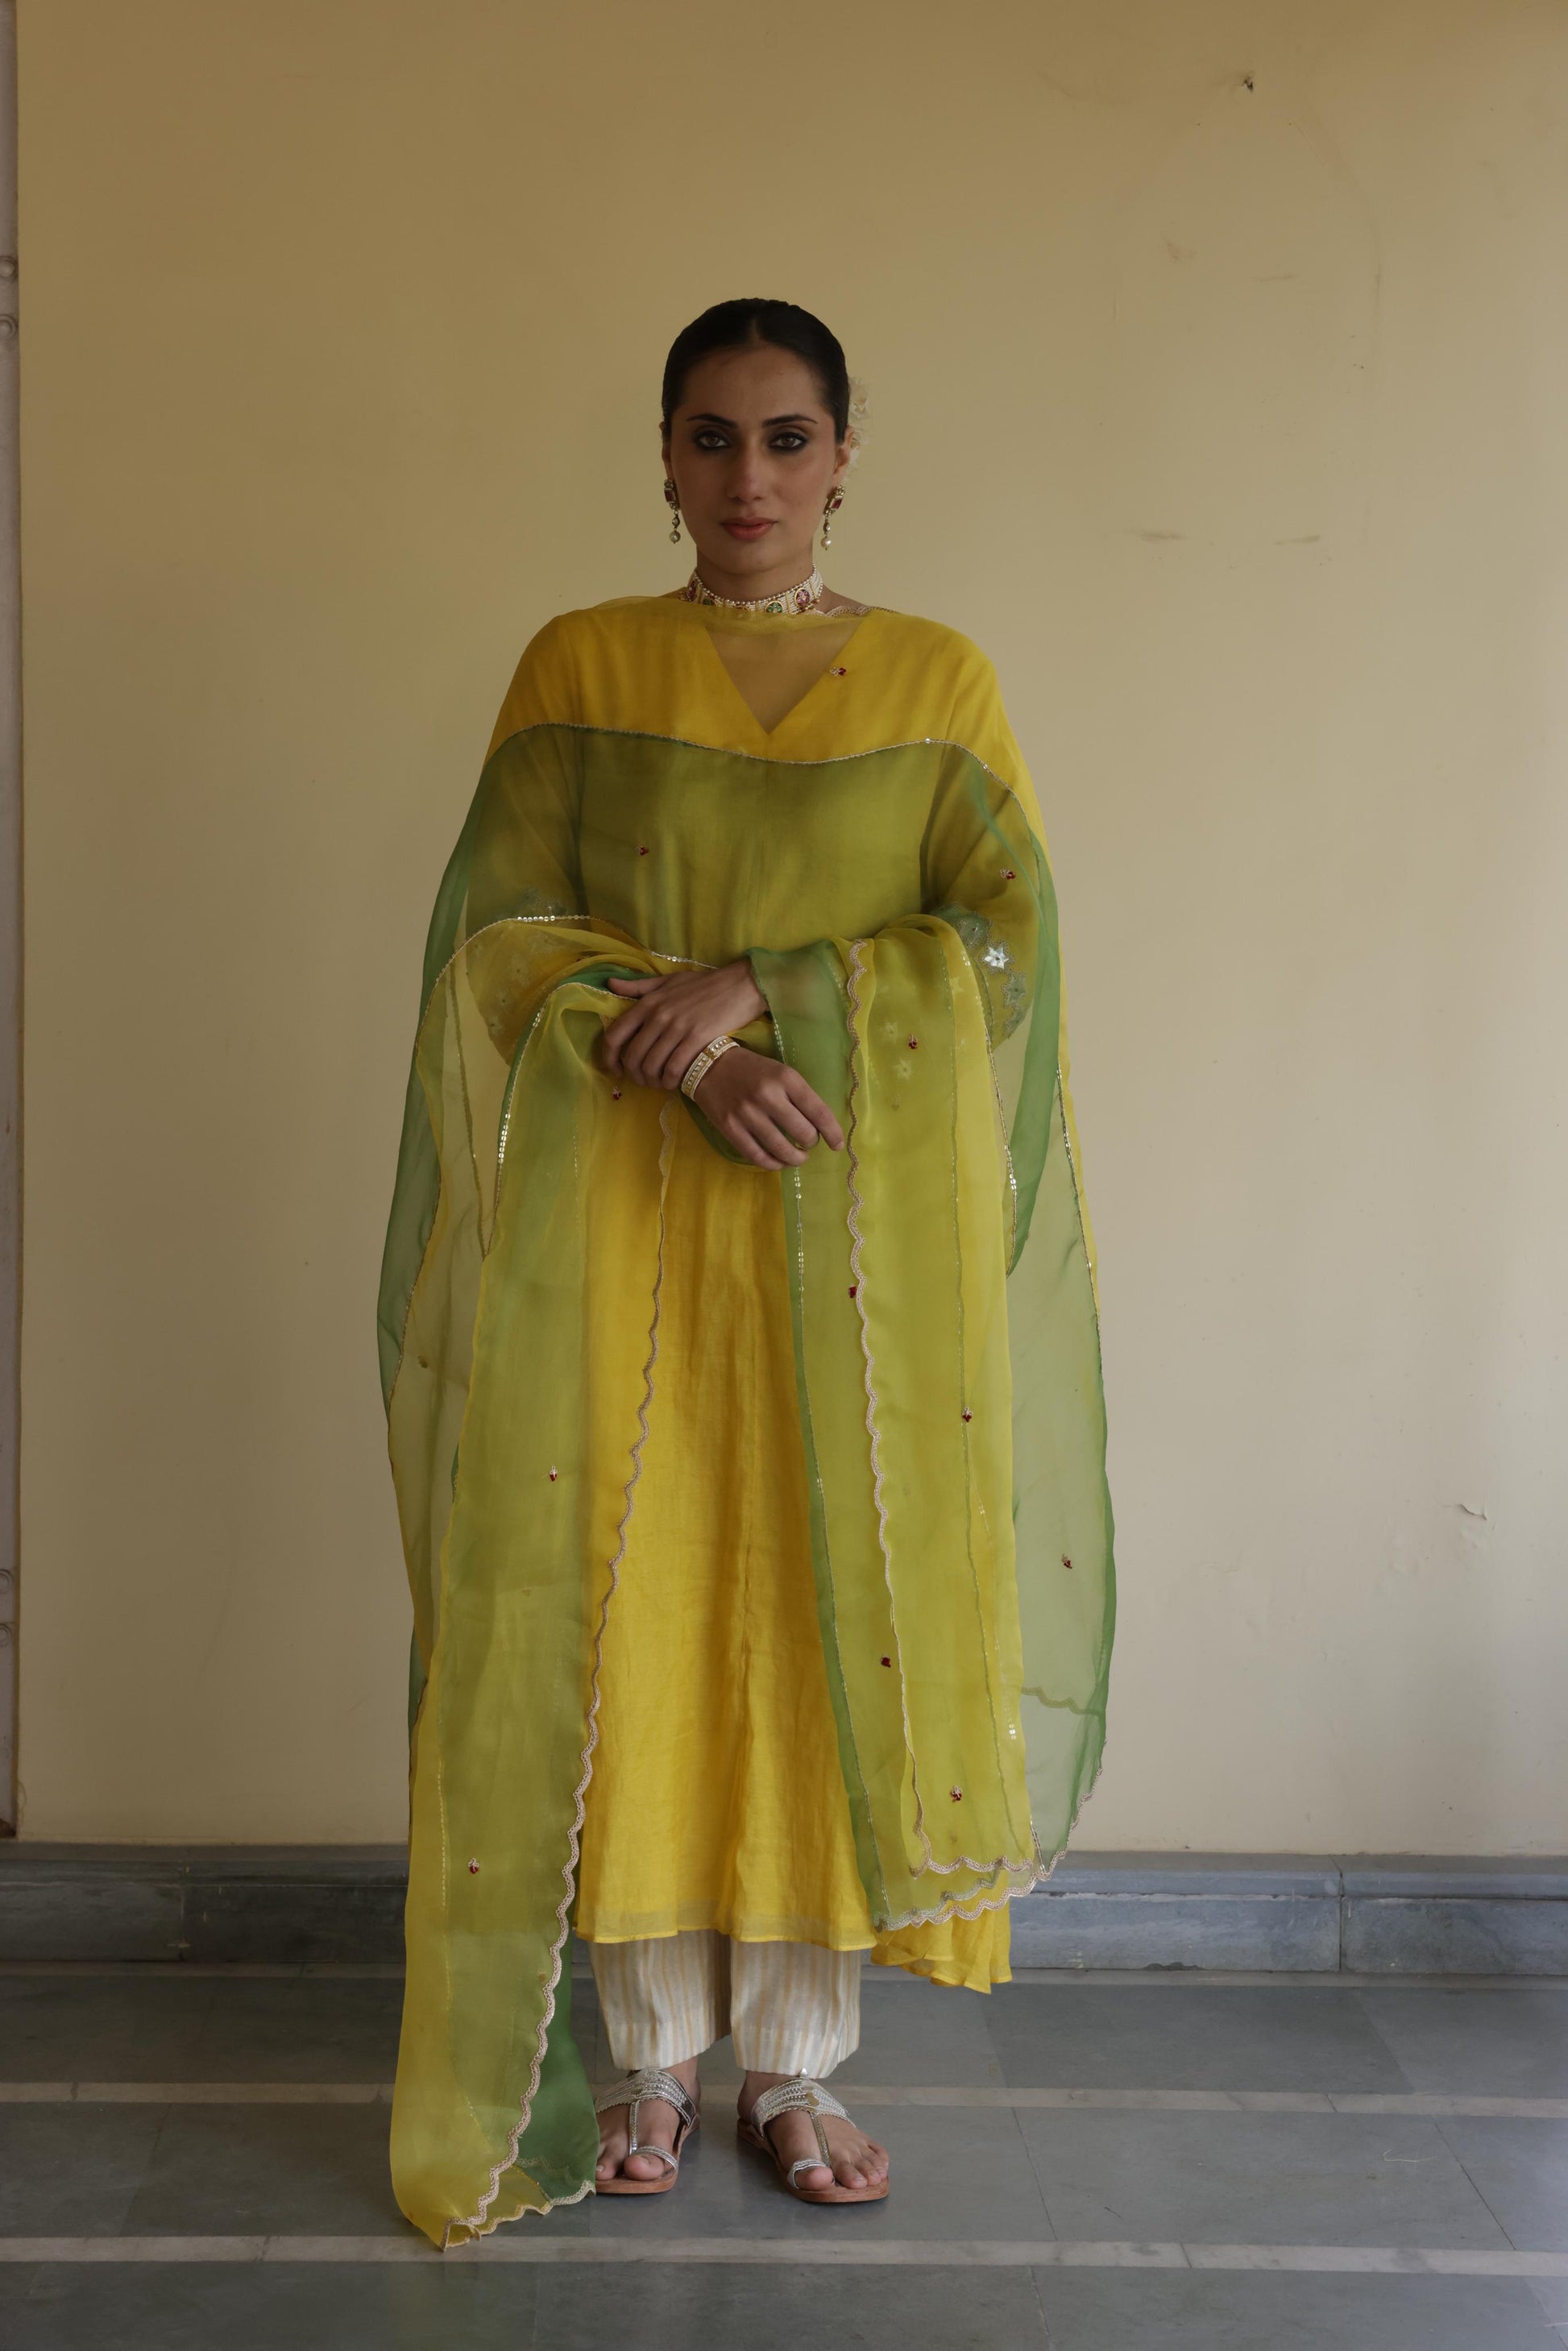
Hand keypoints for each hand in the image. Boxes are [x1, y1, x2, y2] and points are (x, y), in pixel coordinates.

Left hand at [602, 959, 768, 1090]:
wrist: (740, 985)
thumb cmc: (704, 984)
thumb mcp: (668, 980)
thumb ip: (638, 986)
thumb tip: (610, 984)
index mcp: (648, 1002)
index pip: (615, 1034)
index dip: (608, 1057)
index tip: (614, 1069)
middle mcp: (658, 1015)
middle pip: (632, 1056)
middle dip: (634, 1074)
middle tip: (642, 1080)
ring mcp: (677, 1027)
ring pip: (652, 1065)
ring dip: (652, 1080)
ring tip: (659, 1083)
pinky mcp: (696, 1039)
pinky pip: (673, 1068)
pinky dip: (670, 1080)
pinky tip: (674, 1082)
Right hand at [690, 1045, 844, 1169]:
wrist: (708, 1065)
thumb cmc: (751, 1069)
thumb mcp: (780, 1071)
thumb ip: (799, 1096)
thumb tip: (820, 1127)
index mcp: (785, 1078)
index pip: (818, 1111)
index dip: (832, 1132)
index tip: (837, 1145)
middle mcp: (767, 1095)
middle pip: (803, 1134)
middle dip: (810, 1143)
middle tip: (807, 1142)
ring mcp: (747, 1114)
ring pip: (782, 1149)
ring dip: (795, 1158)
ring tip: (797, 1157)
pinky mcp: (730, 1129)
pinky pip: (758, 1156)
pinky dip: (773, 1164)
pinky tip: (778, 1162)